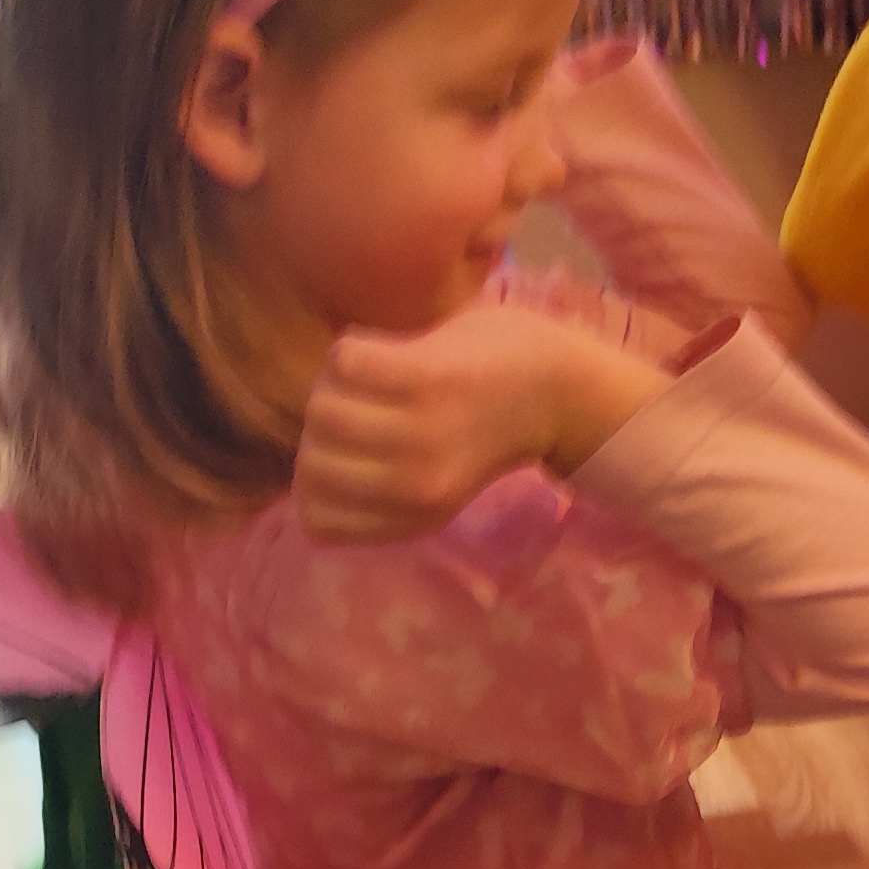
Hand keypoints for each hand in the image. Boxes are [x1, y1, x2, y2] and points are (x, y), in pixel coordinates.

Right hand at [294, 297, 669, 541]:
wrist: (562, 388)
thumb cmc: (489, 427)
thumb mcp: (433, 484)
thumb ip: (375, 490)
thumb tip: (306, 477)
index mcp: (414, 516)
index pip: (315, 518)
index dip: (315, 480)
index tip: (347, 452)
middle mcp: (414, 486)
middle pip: (309, 460)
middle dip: (319, 430)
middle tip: (359, 405)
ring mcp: (420, 433)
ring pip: (319, 409)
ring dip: (335, 385)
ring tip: (373, 377)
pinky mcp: (425, 381)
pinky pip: (343, 363)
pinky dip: (354, 350)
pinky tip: (387, 350)